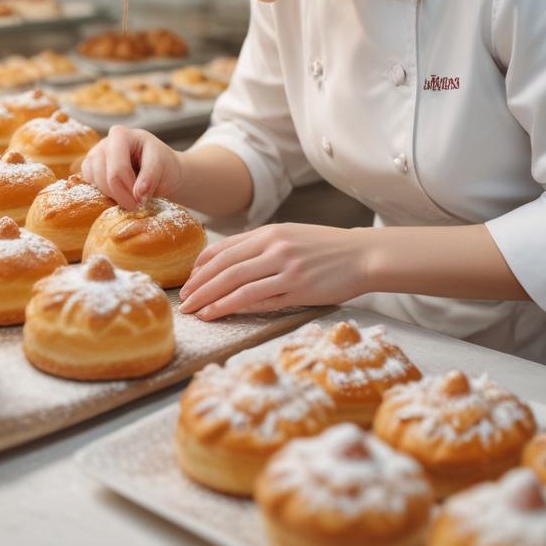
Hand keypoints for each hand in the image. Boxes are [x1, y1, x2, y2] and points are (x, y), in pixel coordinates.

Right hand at [79, 125, 182, 210]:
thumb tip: (138, 195)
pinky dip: (102, 196)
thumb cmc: (162, 165)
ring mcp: (94, 156)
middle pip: (103, 177)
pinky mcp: (89, 171)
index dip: (128, 189)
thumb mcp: (162, 166)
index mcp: (121, 135)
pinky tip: (117, 195)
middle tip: (136, 205)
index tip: (142, 201)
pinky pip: (88, 187)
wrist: (161, 171)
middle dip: (120, 196)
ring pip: (93, 183)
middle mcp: (104, 143)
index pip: (118, 169)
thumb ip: (150, 177)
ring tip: (129, 199)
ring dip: (112, 197)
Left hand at [178, 222, 371, 319]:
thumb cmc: (326, 248)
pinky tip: (219, 313)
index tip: (189, 280)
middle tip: (183, 301)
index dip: (202, 266)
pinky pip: (259, 299)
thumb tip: (230, 261)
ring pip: (237, 284)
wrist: (362, 255)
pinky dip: (234, 307)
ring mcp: (286, 268)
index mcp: (270, 232)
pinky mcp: (298, 289)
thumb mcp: (291, 236)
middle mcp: (274, 247)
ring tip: (195, 312)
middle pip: (225, 267)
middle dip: (199, 285)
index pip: (225, 249)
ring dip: (211, 299)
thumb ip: (262, 246)